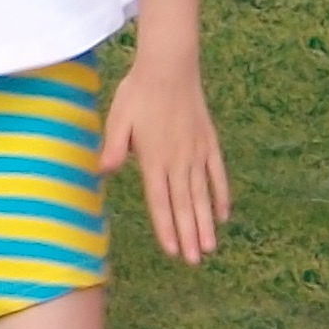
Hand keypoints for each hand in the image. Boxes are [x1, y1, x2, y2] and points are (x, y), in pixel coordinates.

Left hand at [100, 48, 229, 263]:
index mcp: (153, 158)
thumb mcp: (117, 119)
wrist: (170, 67)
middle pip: (183, 205)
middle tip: (193, 261)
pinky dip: (222, 195)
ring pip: (202, 195)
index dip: (166, 227)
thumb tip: (103, 171)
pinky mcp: (209, 142)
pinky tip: (225, 214)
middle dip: (188, 235)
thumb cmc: (138, 93)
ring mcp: (196, 152)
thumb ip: (113, 147)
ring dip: (206, 223)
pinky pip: (218, 174)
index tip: (171, 250)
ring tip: (210, 248)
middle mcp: (178, 160)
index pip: (160, 201)